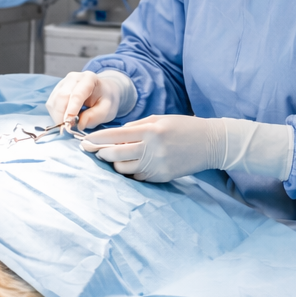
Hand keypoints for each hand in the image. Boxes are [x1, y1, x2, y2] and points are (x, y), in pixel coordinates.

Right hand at [46, 71, 134, 130]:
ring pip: (53, 101)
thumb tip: (79, 124)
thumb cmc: (105, 99)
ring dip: (58, 116)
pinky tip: (65, 119)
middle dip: (62, 115)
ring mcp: (63, 83)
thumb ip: (95, 116)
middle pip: (61, 97)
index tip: (69, 123)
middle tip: (69, 129)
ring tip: (69, 124)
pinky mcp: (56, 90)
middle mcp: (73, 78)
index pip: (77, 94)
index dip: (72, 109)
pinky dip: (56, 115)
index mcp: (89, 78)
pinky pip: (51, 104)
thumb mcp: (108, 109)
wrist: (102, 91)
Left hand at [79, 114, 223, 182]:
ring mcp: (157, 165)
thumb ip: (136, 126)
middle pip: (115, 155)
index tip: (85, 141)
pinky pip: (137, 177)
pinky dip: (131, 171)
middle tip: (95, 151)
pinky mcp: (161, 177)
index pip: (116, 136)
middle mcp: (152, 149)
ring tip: (116, 156)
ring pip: (124, 168)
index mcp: (151, 131)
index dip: (97, 139)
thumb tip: (115, 136)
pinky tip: (134, 163)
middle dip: (101, 153)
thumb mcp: (160, 119)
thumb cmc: (184, 127)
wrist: (211, 144)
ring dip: (116, 163)